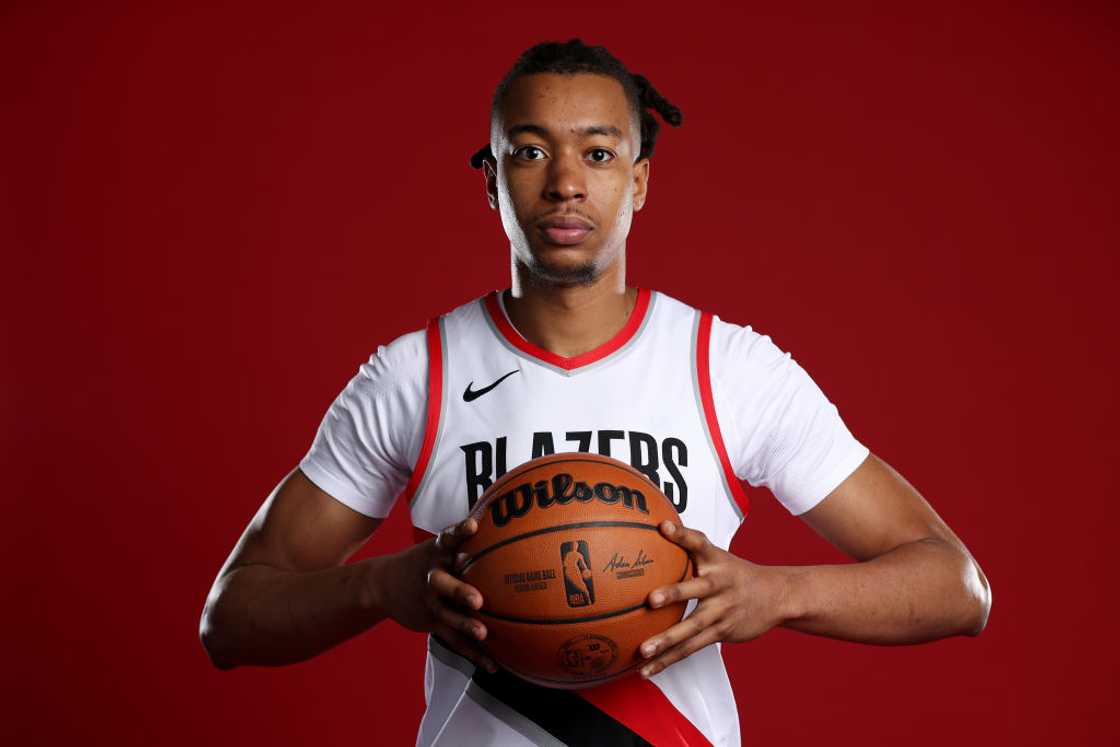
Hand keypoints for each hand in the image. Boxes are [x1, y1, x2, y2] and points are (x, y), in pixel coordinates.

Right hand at [377, 517, 496, 672]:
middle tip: (477, 600)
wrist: (382, 584)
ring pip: (448, 615)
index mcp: (436, 553)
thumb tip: (499, 517)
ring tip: (482, 634)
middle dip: (460, 591)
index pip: (447, 538)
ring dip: (465, 625)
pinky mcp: (432, 623)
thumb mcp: (436, 546)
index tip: (472, 525)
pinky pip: (454, 640)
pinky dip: (473, 653)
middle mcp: (432, 576)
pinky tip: (493, 665)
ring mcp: (430, 602)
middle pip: (444, 584)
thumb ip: (463, 539)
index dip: (459, 531)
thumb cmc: (424, 562)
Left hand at [638, 521, 789, 677]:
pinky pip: (692, 648)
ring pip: (692, 627)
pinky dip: (669, 659)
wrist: (776, 596)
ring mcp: (722, 611)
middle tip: (651, 600)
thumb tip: (654, 526)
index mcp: (717, 561)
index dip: (682, 535)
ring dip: (667, 639)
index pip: (699, 543)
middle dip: (673, 594)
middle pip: (696, 589)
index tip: (665, 527)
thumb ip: (688, 544)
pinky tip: (647, 668)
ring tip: (643, 649)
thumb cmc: (734, 573)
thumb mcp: (717, 555)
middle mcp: (720, 585)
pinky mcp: (721, 633)